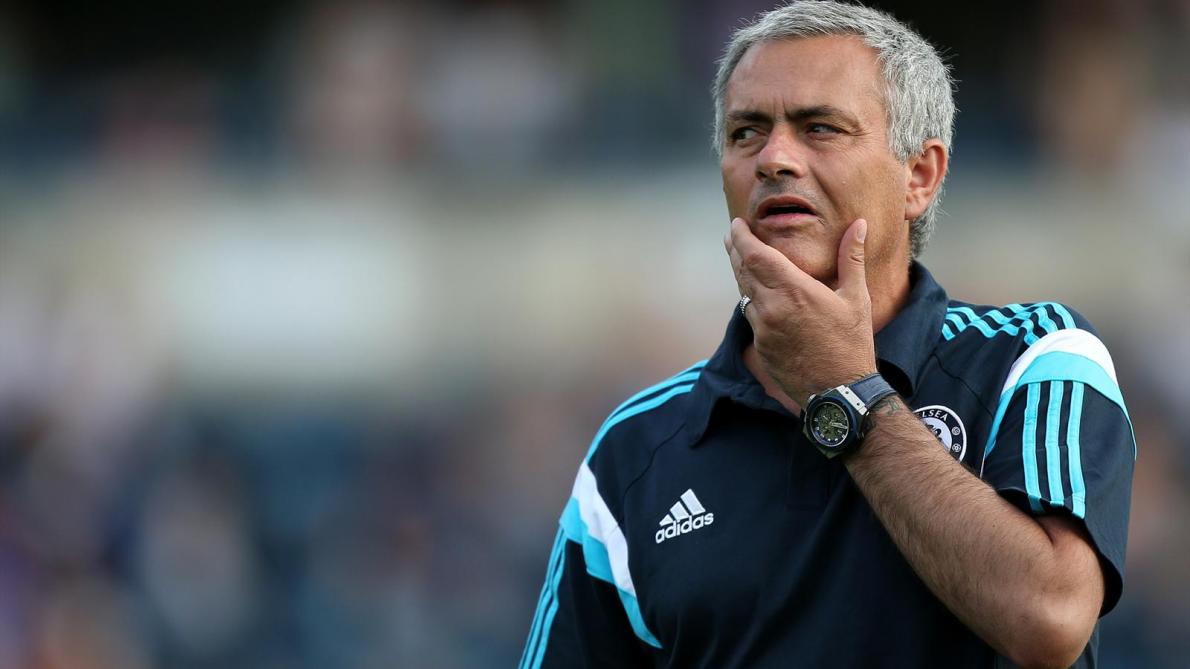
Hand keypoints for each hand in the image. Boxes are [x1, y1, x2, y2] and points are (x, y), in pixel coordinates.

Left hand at [724, 217, 876, 406]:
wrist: (840, 391)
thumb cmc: (852, 343)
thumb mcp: (857, 298)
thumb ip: (852, 257)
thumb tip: (859, 224)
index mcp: (795, 291)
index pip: (755, 255)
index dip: (741, 237)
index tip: (737, 224)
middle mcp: (772, 308)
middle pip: (742, 271)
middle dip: (735, 250)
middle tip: (733, 235)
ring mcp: (763, 330)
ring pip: (744, 294)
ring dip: (742, 275)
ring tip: (743, 259)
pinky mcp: (761, 347)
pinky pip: (751, 317)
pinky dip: (752, 301)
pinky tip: (759, 295)